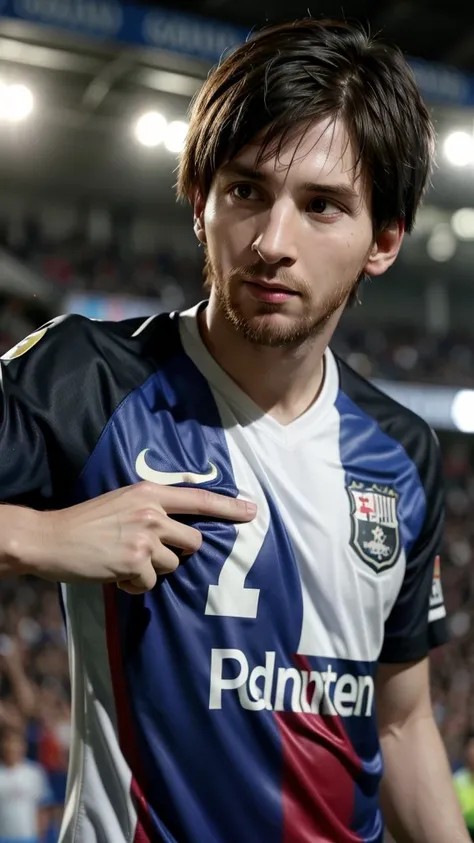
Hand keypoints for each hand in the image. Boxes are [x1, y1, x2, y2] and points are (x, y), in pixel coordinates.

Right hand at [35, 482, 256, 593]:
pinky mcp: (135, 562)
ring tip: (121, 560)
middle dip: (177, 554)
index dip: (229, 506)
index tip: (252, 510)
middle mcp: (152, 512)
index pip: (199, 499)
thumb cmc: (85, 523)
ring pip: (172, 566)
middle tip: (147, 553)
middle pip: (193, 542)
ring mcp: (145, 537)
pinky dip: (133, 585)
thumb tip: (178, 532)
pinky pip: (149, 584)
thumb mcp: (122, 503)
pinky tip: (112, 573)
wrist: (50, 537)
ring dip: (150, 570)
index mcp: (149, 493)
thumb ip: (151, 510)